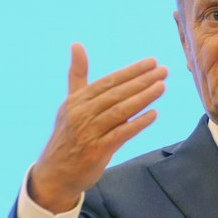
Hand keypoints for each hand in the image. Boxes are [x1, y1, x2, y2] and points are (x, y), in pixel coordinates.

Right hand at [29, 42, 167, 212]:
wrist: (55, 173)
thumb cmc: (68, 135)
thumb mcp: (70, 103)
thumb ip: (78, 75)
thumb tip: (77, 44)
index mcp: (77, 101)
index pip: (109, 81)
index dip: (131, 71)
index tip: (151, 62)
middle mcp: (82, 114)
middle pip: (117, 94)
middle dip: (142, 81)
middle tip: (163, 71)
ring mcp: (89, 133)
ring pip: (120, 111)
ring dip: (143, 98)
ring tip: (162, 87)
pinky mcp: (97, 151)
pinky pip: (121, 134)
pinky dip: (137, 123)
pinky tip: (153, 114)